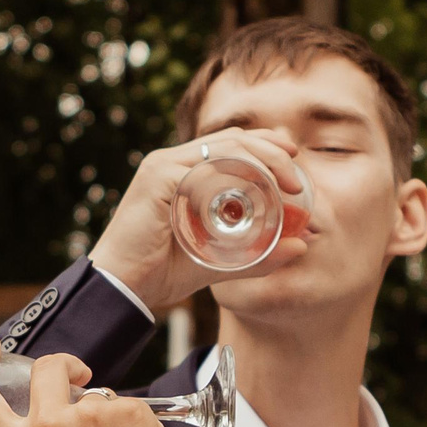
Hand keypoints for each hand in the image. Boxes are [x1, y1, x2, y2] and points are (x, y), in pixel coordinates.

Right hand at [87, 129, 309, 310]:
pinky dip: (233, 177)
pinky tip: (256, 194)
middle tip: (298, 180)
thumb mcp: (223, 260)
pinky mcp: (158, 178)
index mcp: (185, 171)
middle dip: (272, 151)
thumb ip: (259, 255)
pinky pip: (203, 169)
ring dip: (262, 161)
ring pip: (224, 148)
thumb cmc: (165, 272)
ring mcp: (164, 166)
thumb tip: (302, 247)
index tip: (295, 159)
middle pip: (233, 138)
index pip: (232, 144)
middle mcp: (173, 161)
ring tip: (287, 185)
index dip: (266, 145)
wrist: (124, 288)